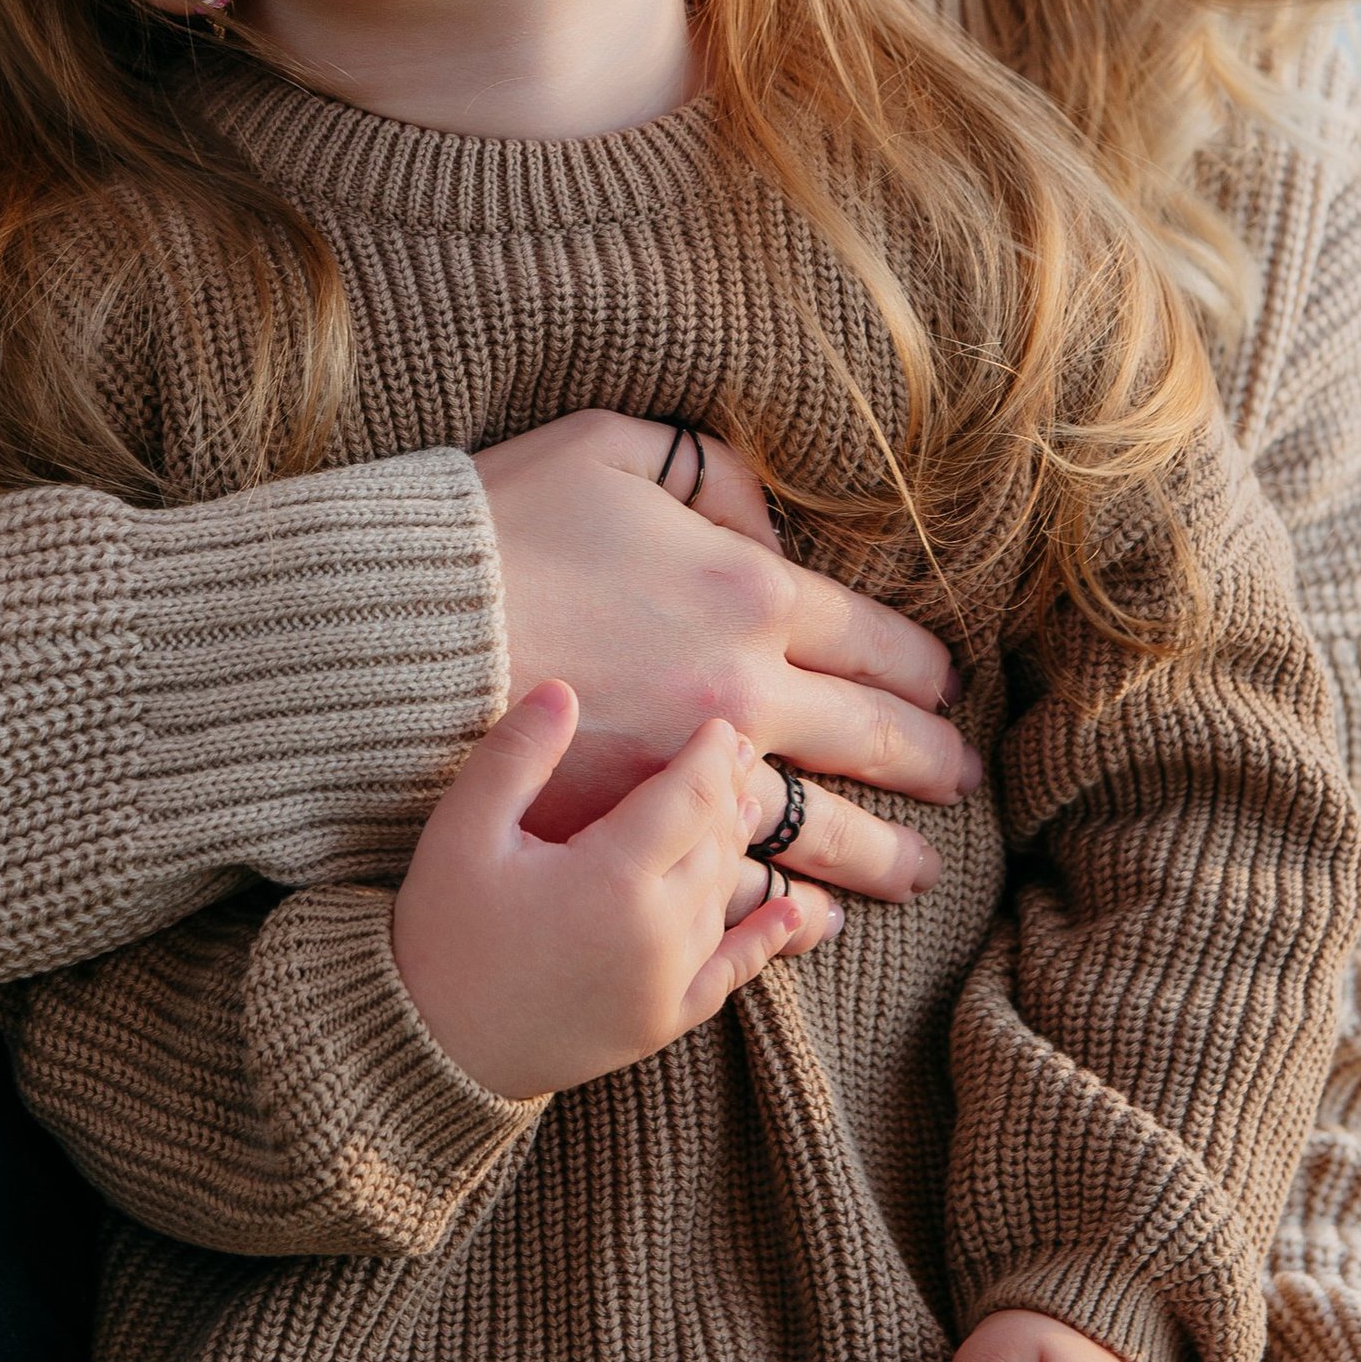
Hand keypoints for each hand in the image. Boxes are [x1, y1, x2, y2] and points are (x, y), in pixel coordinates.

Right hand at [391, 680, 841, 1101]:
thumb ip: (516, 756)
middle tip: (739, 752)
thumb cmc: (439, 934)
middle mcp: (655, 933)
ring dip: (736, 848)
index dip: (710, 755)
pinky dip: (765, 939)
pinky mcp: (659, 1024)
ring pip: (722, 899)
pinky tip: (794, 910)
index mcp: (611, 877)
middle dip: (727, 793)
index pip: (687, 796)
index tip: (722, 723)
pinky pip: (729, 974)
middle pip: (714, 843)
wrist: (427, 1051)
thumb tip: (563, 688)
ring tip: (744, 808)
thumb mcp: (462, 832)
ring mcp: (663, 984)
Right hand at [475, 411, 973, 909]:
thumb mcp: (609, 447)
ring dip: (884, 850)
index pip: (875, 642)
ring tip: (919, 870)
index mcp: (748, 591)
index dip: (922, 671)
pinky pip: (743, 886)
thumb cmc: (496, 528)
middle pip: (872, 738)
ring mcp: (697, 778)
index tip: (945, 689)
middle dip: (929, 760)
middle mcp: (746, 689)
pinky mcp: (642, 842)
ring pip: (825, 826)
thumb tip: (766, 524)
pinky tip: (817, 915)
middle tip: (961, 778)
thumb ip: (709, 471)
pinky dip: (793, 905)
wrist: (398, 636)